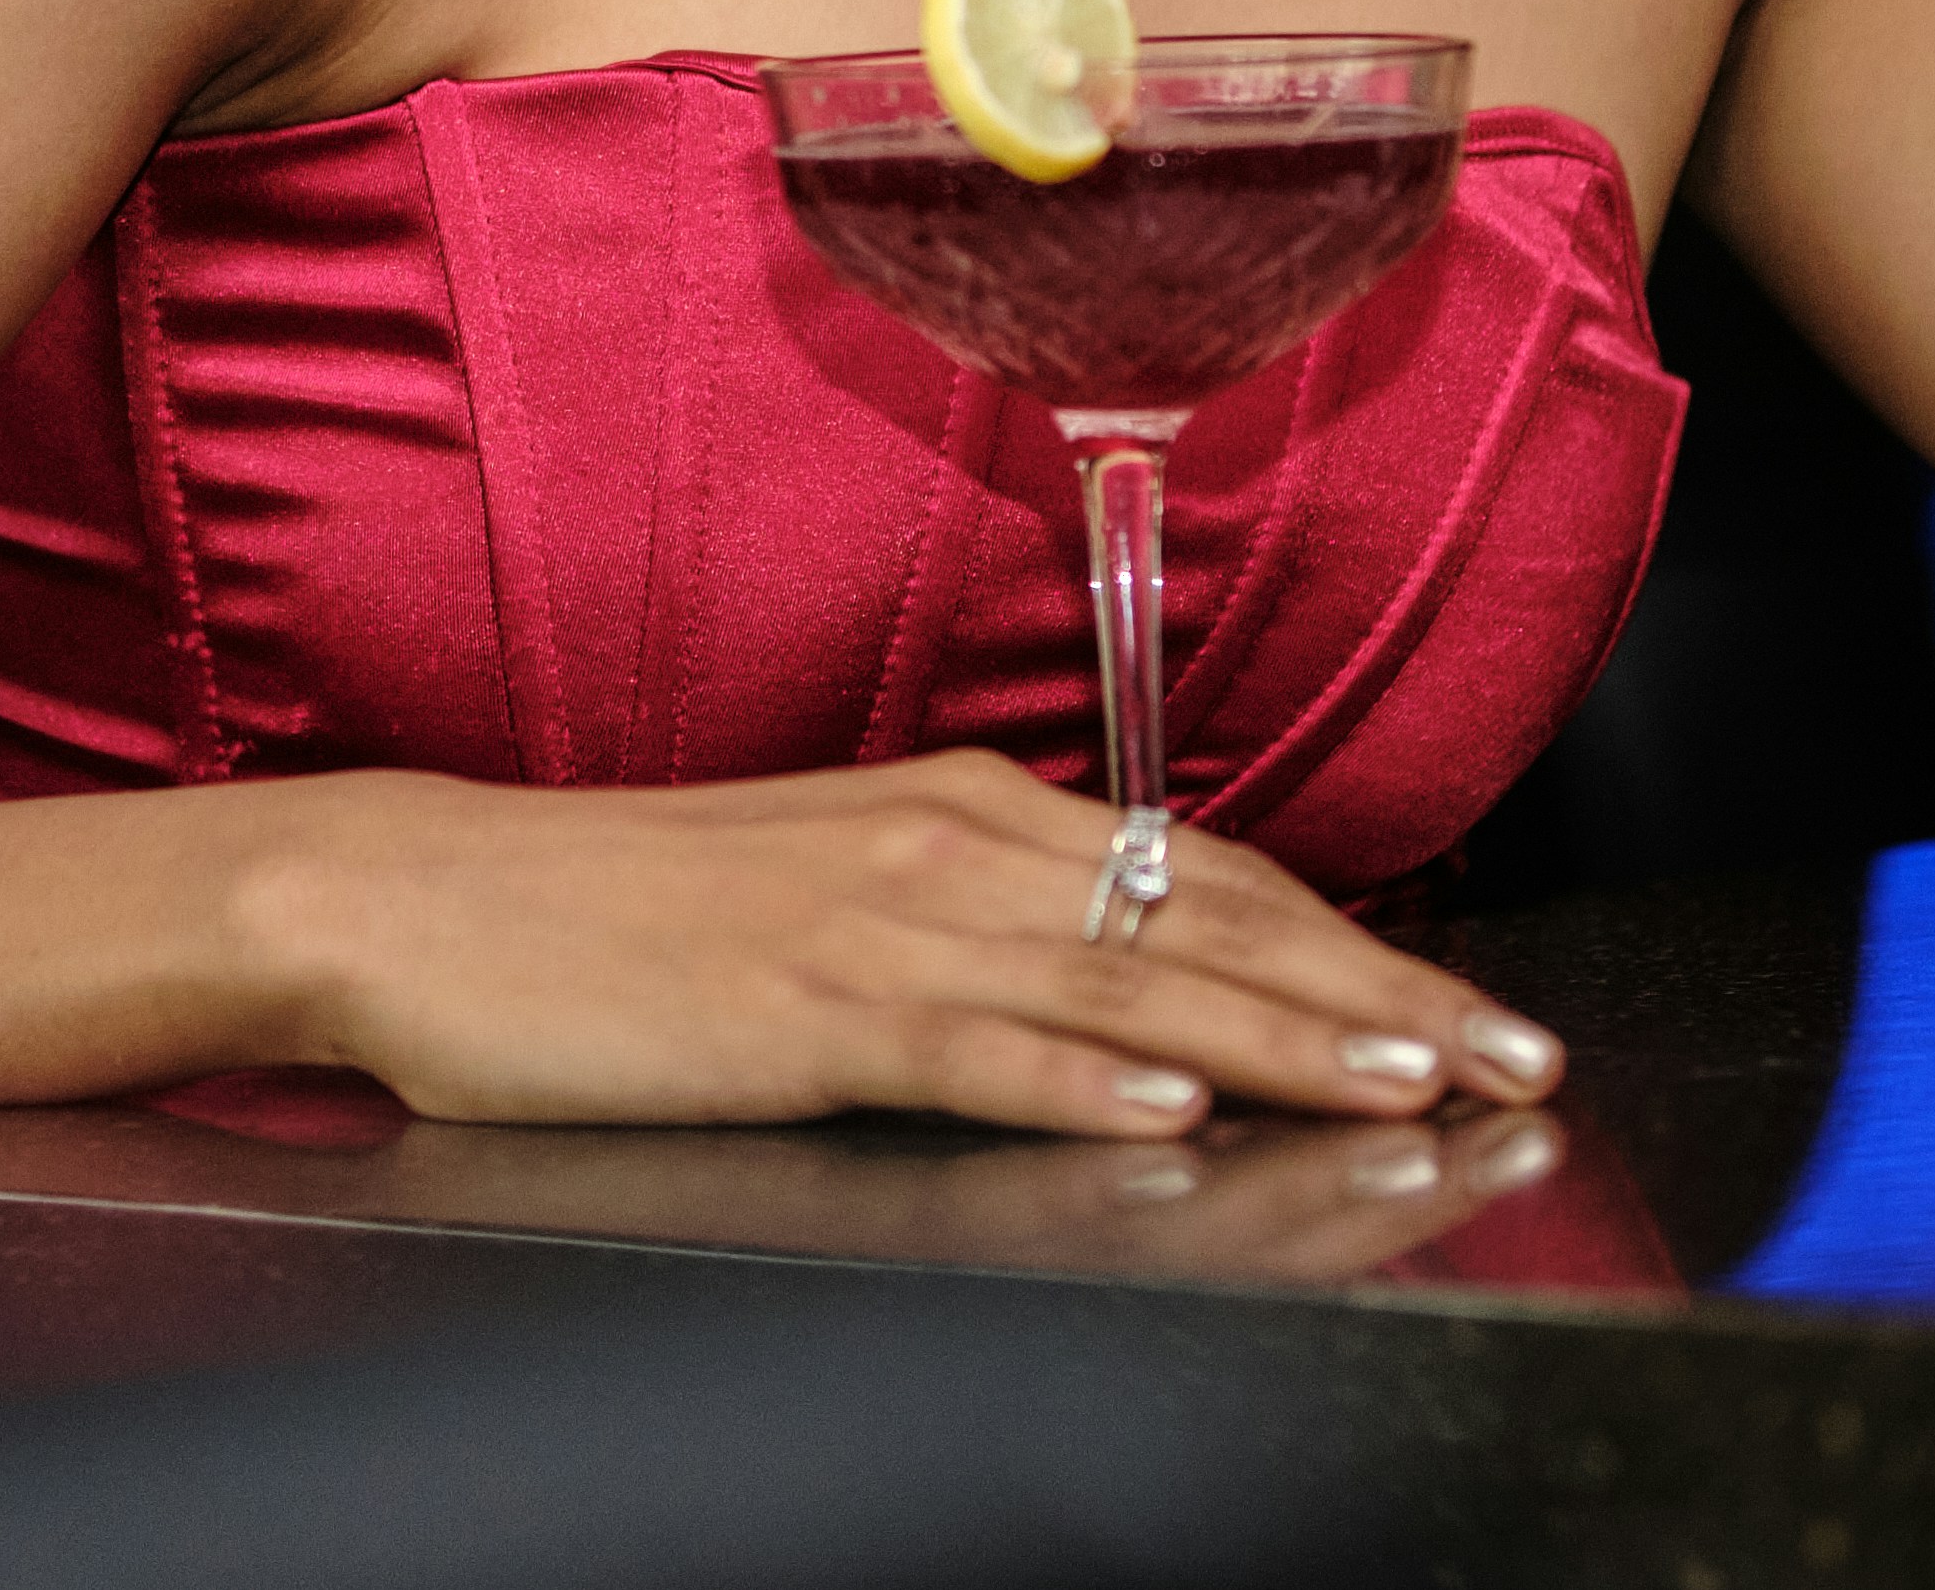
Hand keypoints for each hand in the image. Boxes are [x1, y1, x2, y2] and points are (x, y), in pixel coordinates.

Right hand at [243, 752, 1565, 1138]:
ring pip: (1124, 990)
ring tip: (1409, 1090)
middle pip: (1205, 928)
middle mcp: (943, 848)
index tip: (1475, 1010)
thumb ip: (968, 919)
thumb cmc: (610, 909)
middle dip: (1378, 997)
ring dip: (1280, 1042)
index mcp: (958, 814)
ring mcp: (873, 928)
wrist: (418, 894)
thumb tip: (1107, 976)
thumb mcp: (819, 886)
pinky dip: (1077, 1086)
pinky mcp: (798, 1013)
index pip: (1202, 881)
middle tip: (1516, 1063)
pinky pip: (967, 1052)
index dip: (1356, 946)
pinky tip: (1162, 1121)